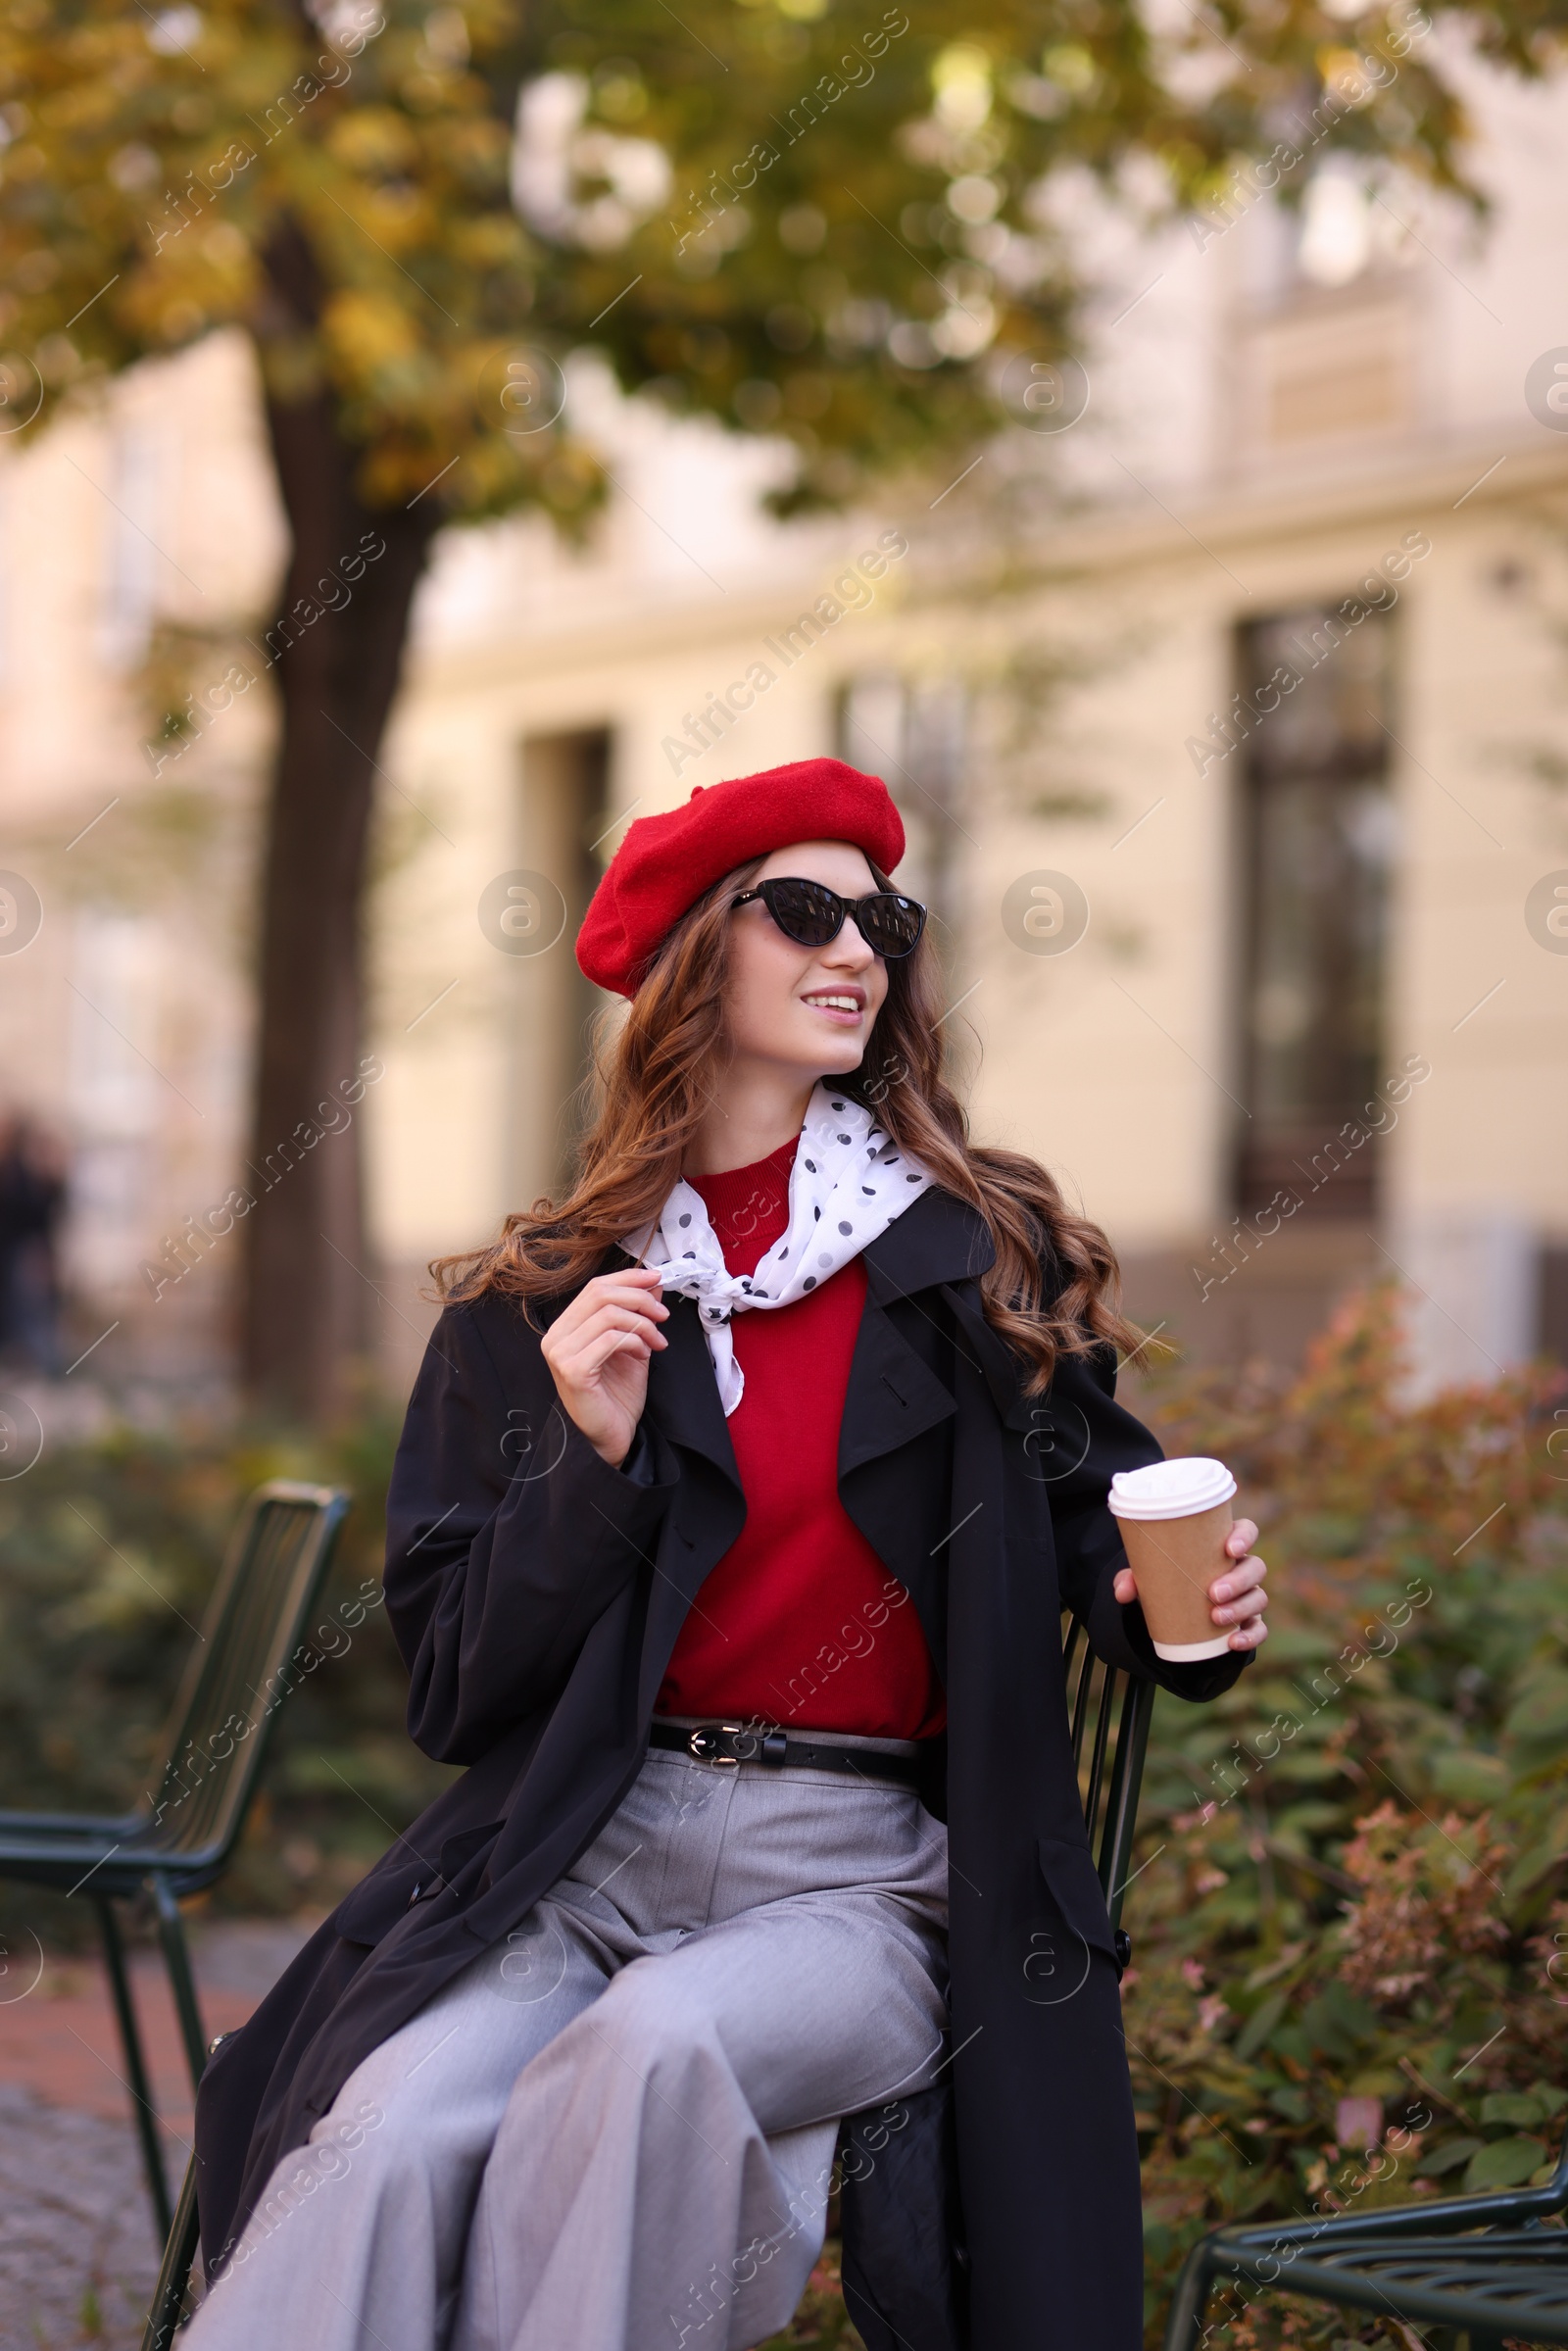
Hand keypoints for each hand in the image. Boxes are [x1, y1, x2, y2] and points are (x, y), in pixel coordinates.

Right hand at [539, 1268, 668, 1468]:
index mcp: (565, 1328)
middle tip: (663, 1315)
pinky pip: (610, 1339)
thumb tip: (653, 1284)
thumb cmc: (617, 1397)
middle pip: (600, 1294)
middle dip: (639, 1298)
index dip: (628, 1277)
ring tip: (658, 1342)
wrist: (612, 1438)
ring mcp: (560, 1354)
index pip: (595, 1287)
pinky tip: (645, 1355)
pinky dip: (635, 1341)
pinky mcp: (572, 1371)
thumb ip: (638, 1315)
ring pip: (608, 1314)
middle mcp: (556, 1337)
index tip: (657, 1278)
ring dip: (642, 1323)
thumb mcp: (633, 1346)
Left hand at [1113, 1517, 1268, 1652]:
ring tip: (1216, 1617)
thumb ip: (1134, 1579)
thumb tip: (1122, 1591)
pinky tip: (1233, 1641)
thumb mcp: (1150, 1576)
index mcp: (1222, 1546)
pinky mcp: (1249, 1622)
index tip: (1229, 1548)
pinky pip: (1259, 1629)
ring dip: (1241, 1607)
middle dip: (1238, 1580)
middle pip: (1255, 1567)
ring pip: (1259, 1598)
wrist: (1176, 1613)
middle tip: (1213, 1593)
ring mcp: (1248, 1596)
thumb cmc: (1169, 1581)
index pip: (1246, 1531)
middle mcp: (1241, 1569)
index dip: (1244, 1536)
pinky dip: (1250, 1636)